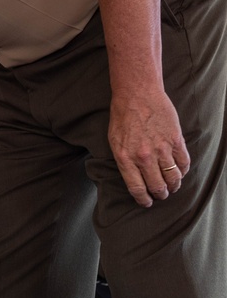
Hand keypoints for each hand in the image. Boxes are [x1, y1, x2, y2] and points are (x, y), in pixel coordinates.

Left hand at [109, 89, 189, 206]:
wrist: (137, 94)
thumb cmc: (122, 117)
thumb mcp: (114, 140)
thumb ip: (123, 160)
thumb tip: (133, 177)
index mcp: (125, 158)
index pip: (137, 188)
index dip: (143, 199)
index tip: (147, 203)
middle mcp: (143, 157)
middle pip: (158, 187)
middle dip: (160, 195)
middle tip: (161, 195)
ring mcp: (161, 149)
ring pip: (173, 178)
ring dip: (174, 186)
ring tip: (172, 186)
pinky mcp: (175, 140)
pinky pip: (184, 163)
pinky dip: (183, 171)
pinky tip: (180, 172)